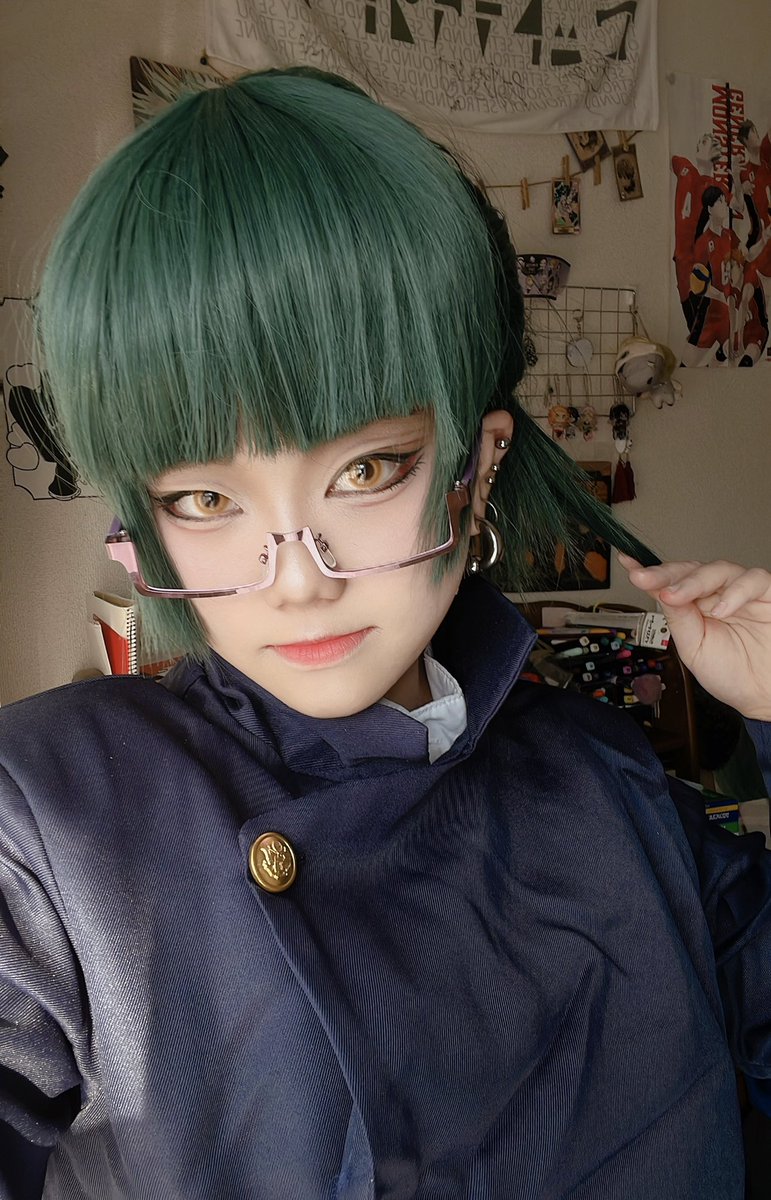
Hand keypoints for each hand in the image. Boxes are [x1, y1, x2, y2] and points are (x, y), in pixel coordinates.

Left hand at [618, 555, 770, 719]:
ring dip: (694, 581)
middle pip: (691, 570)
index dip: (650, 572)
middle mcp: (718, 595)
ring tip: (677, 596)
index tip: (628, 566)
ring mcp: (743, 592)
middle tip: (645, 579)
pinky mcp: (768, 595)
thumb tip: (659, 592)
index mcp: (697, 606)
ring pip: (718, 569)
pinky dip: (736, 592)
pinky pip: (754, 580)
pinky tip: (720, 609)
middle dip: (665, 574)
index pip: (671, 582)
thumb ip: (678, 620)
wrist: (765, 695)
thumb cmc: (733, 674)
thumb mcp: (694, 649)